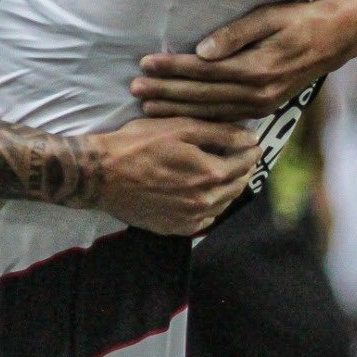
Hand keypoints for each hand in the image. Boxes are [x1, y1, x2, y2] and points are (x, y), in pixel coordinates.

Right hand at [82, 116, 259, 234]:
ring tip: (228, 173)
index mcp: (209, 175)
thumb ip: (220, 134)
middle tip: (245, 157)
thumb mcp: (181, 128)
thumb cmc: (139, 144)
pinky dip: (211, 207)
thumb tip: (251, 139)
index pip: (244, 163)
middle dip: (245, 169)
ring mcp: (188, 219)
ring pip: (223, 205)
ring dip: (230, 188)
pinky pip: (204, 220)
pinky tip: (206, 195)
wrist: (102, 174)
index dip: (252, 151)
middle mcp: (203, 202)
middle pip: (237, 186)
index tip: (255, 143)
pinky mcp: (173, 228)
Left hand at [132, 0, 356, 121]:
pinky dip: (198, 118)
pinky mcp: (264, 108)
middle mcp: (258, 92)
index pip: (203, 70)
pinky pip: (224, 117)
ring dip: (176, 109)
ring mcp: (262, 104)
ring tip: (146, 107)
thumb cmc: (299, 20)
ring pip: (210, 111)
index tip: (146, 63)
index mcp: (256, 68)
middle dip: (165, 93)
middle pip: (201, 95)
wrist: (334, 39)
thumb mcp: (269, 18)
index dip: (173, 68)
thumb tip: (201, 50)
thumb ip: (235, 35)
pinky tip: (179, 117)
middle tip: (134, 90)